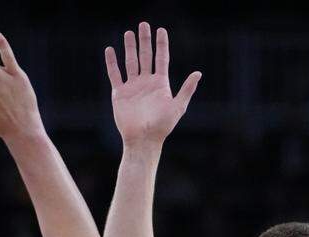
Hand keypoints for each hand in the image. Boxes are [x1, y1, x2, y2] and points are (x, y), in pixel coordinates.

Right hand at [105, 22, 200, 146]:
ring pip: (130, 62)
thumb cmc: (162, 126)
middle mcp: (146, 82)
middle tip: (143, 24)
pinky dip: (112, 62)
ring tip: (128, 33)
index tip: (161, 30)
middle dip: (145, 40)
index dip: (161, 44)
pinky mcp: (120, 93)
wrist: (143, 140)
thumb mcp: (178, 107)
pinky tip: (110, 50)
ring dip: (129, 47)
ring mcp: (133, 87)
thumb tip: (198, 73)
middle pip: (146, 56)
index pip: (161, 58)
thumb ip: (187, 89)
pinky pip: (115, 74)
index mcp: (160, 84)